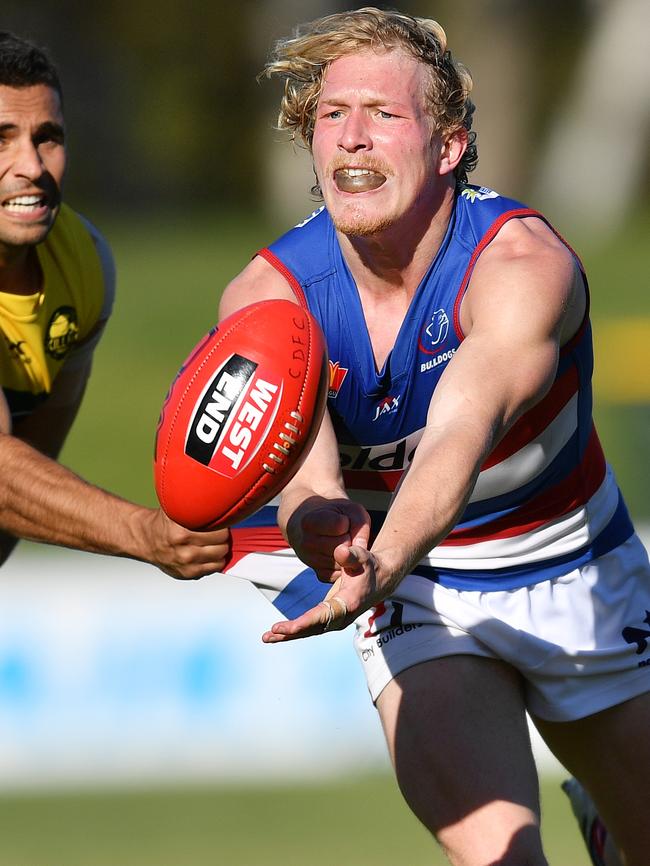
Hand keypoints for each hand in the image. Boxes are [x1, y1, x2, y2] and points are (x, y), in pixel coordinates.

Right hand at [142, 508, 230, 578]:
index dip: (223, 524)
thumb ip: (194, 505)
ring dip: (221, 548)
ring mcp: (187, 565)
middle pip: (222, 545)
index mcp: (181, 534)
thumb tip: (216, 498)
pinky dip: (216, 560)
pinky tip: (209, 552)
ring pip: (221, 557)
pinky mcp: (189, 574)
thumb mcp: (175, 509)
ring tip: (214, 541)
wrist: (146, 540)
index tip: (220, 521)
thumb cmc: (164, 524)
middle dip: (223, 537)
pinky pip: (215, 568)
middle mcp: (184, 552)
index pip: (219, 531)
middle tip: (218, 531)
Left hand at [262, 542, 391, 642]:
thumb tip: (340, 551)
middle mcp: (341, 617)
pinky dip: (292, 631)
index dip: (305, 622)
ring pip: (309, 631)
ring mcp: (334, 620)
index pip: (324, 616)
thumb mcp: (363, 557)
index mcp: (348, 603)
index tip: (289, 627)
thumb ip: (352, 554)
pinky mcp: (328, 618)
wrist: (379, 580)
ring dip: (288, 635)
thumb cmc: (368, 566)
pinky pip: (308, 627)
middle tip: (270, 633)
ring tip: (266, 637)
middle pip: (313, 628)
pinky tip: (275, 633)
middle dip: (292, 632)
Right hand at [285, 496, 370, 580]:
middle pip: (343, 545)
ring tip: (340, 541)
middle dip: (349, 538)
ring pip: (346, 560)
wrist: (314, 528)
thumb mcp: (348, 509)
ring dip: (350, 551)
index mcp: (308, 522)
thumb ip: (359, 524)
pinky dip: (348, 563)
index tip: (339, 519)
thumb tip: (361, 549)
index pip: (340, 525)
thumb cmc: (335, 515)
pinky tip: (340, 554)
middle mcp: (306, 543)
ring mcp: (312, 562)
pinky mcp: (321, 575)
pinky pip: (346, 571)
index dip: (346, 521)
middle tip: (341, 532)